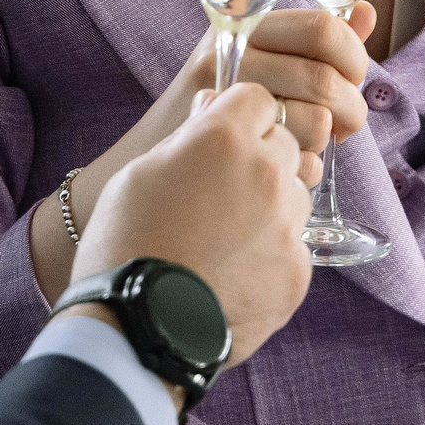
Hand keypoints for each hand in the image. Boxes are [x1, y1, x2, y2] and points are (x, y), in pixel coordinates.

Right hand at [73, 83, 311, 368]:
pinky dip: (270, 253)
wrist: (139, 327)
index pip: (259, 97)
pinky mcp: (298, 271)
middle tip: (216, 191)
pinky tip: (231, 271)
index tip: (221, 134)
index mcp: (223, 138)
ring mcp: (287, 225)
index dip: (238, 113)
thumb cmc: (126, 244)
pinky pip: (293, 246)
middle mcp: (265, 173)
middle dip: (257, 157)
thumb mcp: (139, 173)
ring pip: (293, 195)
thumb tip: (213, 107)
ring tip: (222, 237)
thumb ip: (187, 136)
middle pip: (282, 144)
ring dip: (268, 204)